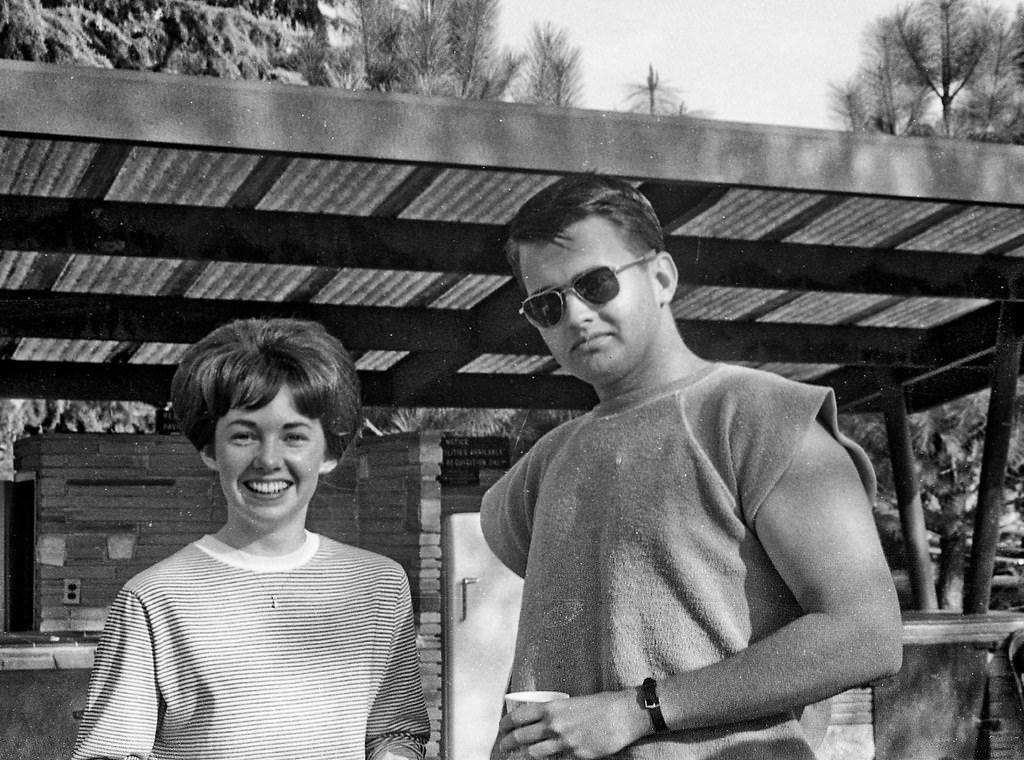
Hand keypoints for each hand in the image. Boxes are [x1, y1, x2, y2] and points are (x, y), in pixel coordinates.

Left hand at [493, 689, 649, 758]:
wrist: (623, 715)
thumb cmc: (601, 704)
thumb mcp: (572, 703)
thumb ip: (556, 712)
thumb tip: (542, 721)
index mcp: (552, 707)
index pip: (519, 716)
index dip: (506, 724)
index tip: (502, 728)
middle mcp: (554, 725)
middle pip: (522, 737)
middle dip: (508, 743)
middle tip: (504, 746)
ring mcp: (564, 742)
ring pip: (533, 753)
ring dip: (521, 756)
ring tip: (515, 758)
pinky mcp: (575, 756)